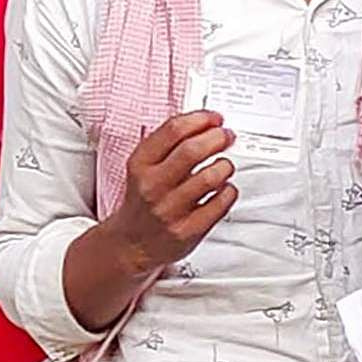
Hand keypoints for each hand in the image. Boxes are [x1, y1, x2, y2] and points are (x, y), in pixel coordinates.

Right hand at [103, 110, 235, 269]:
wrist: (132, 243)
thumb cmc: (143, 201)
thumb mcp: (143, 168)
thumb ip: (168, 145)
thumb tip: (204, 124)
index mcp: (140, 164)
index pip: (173, 130)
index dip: (200, 119)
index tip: (214, 118)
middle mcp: (153, 186)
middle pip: (192, 150)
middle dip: (217, 138)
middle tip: (226, 136)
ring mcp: (170, 209)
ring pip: (210, 177)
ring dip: (225, 165)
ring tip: (225, 165)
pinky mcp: (188, 230)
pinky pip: (220, 204)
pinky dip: (228, 191)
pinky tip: (224, 189)